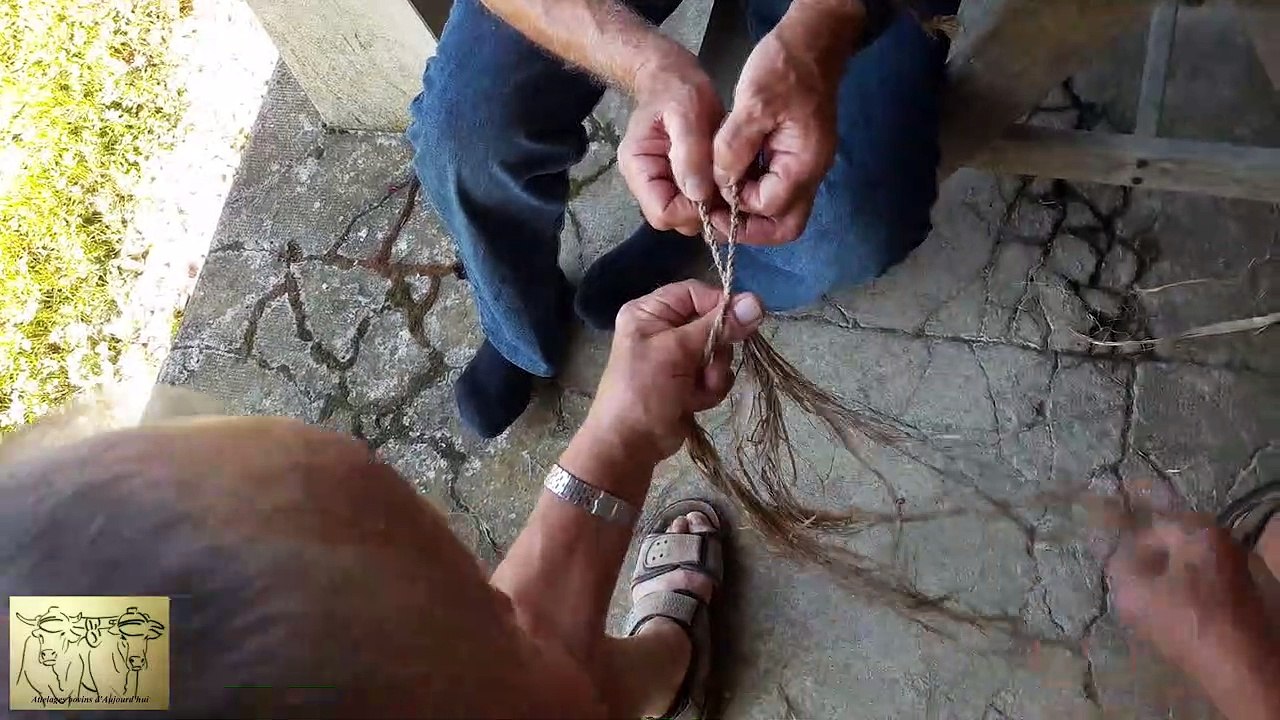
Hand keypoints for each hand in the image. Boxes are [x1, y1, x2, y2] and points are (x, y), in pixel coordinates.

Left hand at [578, 281, 763, 466]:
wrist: (630, 444)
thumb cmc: (644, 390)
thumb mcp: (678, 352)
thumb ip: (718, 326)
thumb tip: (758, 302)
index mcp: (650, 312)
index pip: (696, 293)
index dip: (720, 306)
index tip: (742, 321)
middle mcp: (664, 329)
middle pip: (712, 323)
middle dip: (715, 349)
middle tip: (708, 366)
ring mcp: (678, 357)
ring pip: (718, 352)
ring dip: (713, 373)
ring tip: (696, 389)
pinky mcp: (689, 381)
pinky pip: (716, 374)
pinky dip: (710, 389)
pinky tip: (694, 402)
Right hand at [619, 53, 723, 235]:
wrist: (672, 75)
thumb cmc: (677, 89)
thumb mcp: (687, 114)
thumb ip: (690, 155)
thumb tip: (698, 195)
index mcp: (639, 168)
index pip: (662, 214)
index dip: (692, 210)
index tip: (715, 191)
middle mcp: (646, 183)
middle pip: (676, 219)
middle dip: (704, 209)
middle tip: (728, 186)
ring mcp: (662, 183)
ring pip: (689, 214)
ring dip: (712, 203)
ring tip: (728, 178)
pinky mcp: (678, 181)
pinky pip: (697, 201)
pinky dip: (715, 195)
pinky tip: (726, 176)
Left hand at [711, 1, 858, 244]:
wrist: (812, 41)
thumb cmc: (785, 67)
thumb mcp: (754, 103)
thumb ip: (735, 147)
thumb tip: (721, 182)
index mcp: (804, 163)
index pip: (769, 208)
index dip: (738, 204)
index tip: (712, 189)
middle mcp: (811, 172)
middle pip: (784, 225)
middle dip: (749, 228)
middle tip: (716, 216)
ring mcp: (806, 165)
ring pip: (781, 210)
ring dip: (749, 211)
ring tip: (717, 197)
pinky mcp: (796, 155)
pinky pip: (776, 187)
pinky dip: (753, 190)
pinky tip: (730, 175)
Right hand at [1106, 514, 1279, 711]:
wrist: (1238, 663)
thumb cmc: (1184, 618)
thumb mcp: (1133, 591)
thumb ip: (1117, 567)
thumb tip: (1116, 559)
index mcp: (1199, 531)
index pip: (1152, 529)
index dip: (1129, 549)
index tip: (1117, 572)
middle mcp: (1225, 541)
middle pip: (1176, 548)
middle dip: (1153, 564)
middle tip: (1133, 587)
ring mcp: (1240, 568)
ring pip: (1193, 568)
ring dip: (1172, 581)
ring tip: (1153, 604)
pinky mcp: (1247, 595)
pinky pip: (1208, 586)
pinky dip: (1191, 595)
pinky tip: (1178, 615)